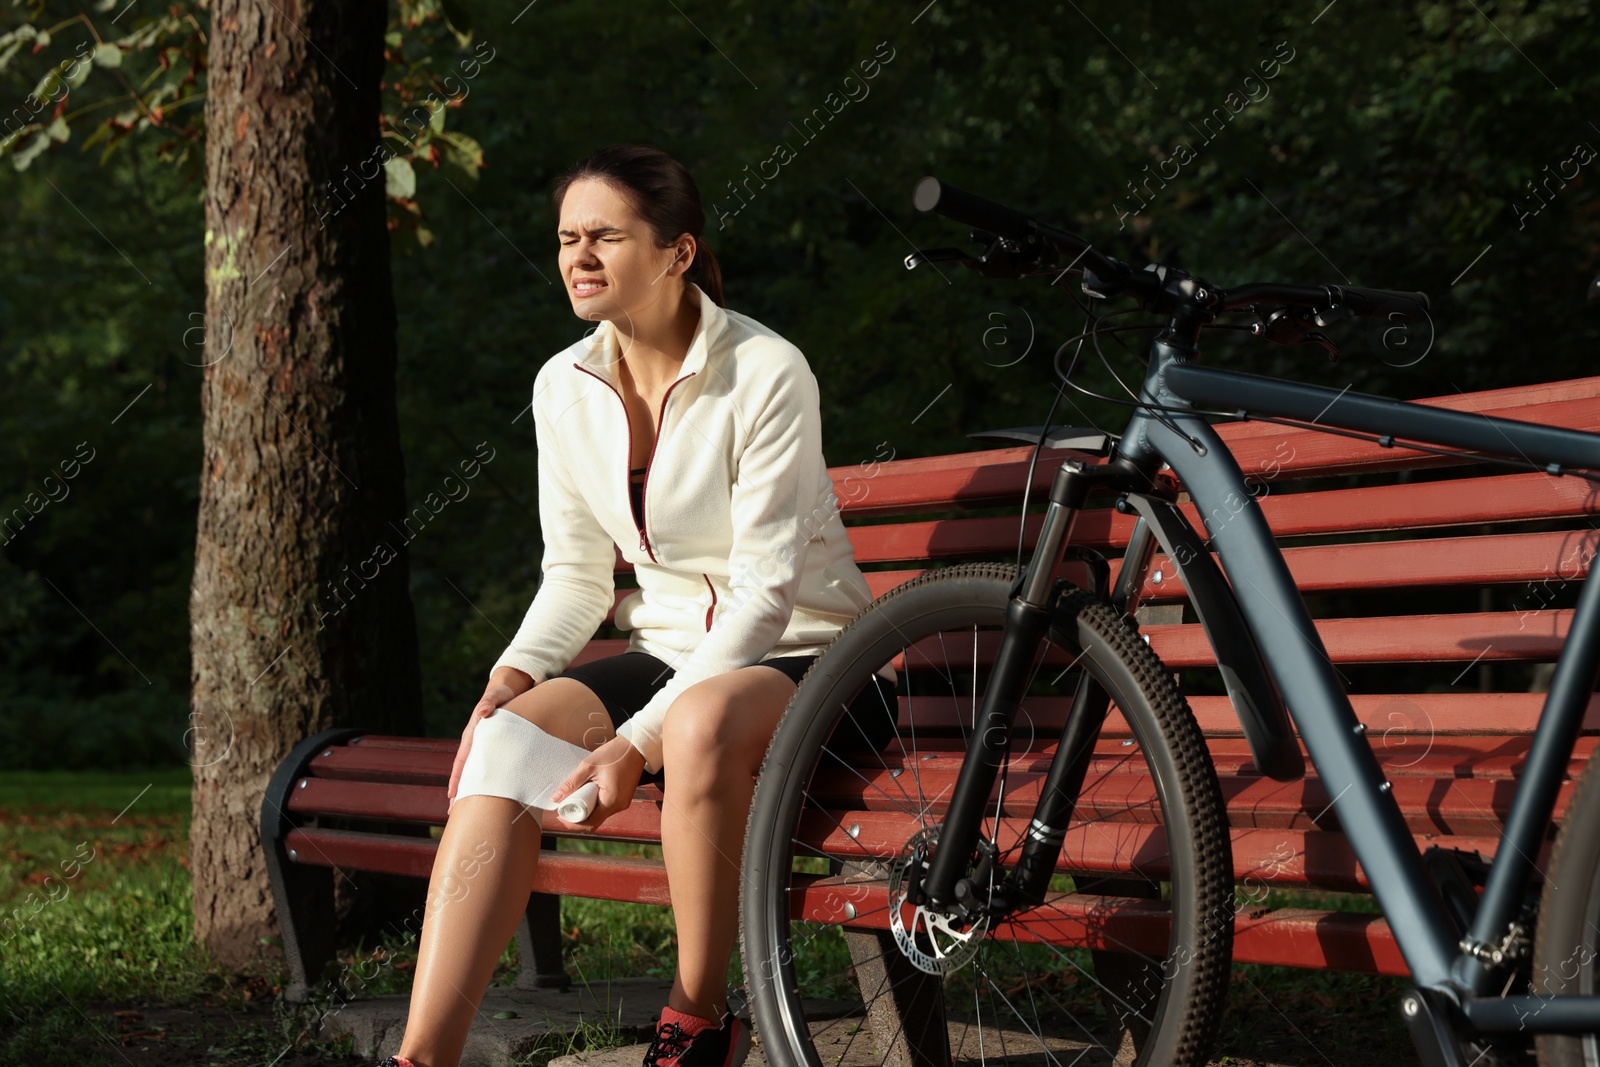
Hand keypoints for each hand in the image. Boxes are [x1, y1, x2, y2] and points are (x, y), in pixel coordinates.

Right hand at [447, 679, 521, 813]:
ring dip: (470, 789)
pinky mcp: (494, 748)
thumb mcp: (496, 696)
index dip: (457, 777)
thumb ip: (490, 702)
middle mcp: (475, 743)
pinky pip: (487, 767)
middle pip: (465, 771)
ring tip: (466, 809)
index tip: (452, 794)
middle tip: (454, 811)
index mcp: (473, 734)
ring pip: (475, 771)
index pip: (462, 760)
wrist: (507, 691)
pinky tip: (489, 794)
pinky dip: (485, 780)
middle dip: (459, 790)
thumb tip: (483, 711)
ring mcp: (483, 747)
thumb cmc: (501, 695)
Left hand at [550, 735, 646, 830]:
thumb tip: (555, 798)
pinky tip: (588, 792)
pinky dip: (595, 802)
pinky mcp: (623, 797)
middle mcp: (619, 806)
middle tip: (565, 805)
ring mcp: (623, 802)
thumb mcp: (588, 766)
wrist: (635, 746)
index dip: (573, 822)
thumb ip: (571, 783)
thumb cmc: (614, 753)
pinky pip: (606, 806)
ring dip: (587, 808)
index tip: (561, 815)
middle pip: (594, 820)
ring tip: (575, 796)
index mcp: (611, 801)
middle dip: (578, 815)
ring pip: (600, 813)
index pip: (589, 823)